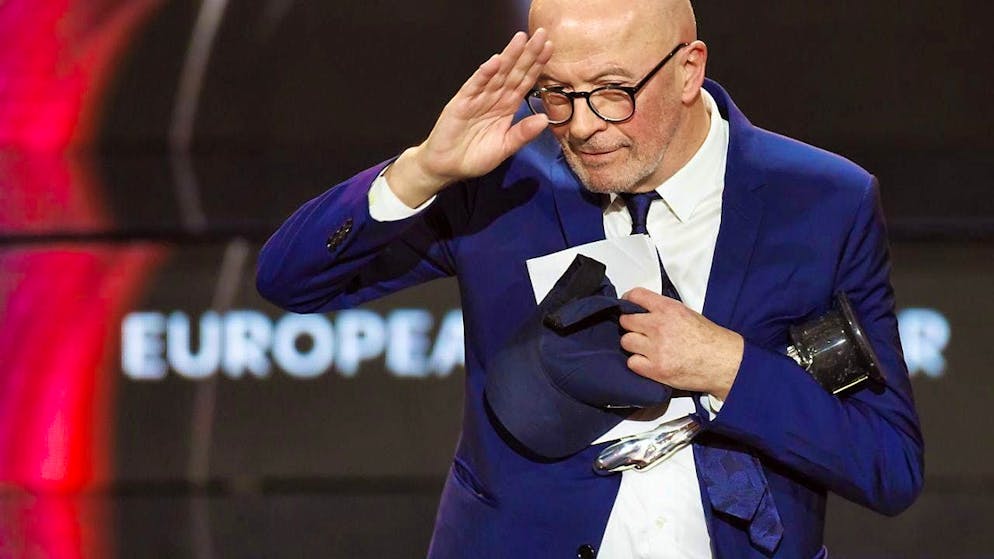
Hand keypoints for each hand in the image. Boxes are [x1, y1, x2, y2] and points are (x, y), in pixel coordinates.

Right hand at [385, 29, 553, 206]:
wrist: (446, 167)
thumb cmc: (474, 157)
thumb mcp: (504, 148)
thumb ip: (522, 134)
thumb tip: (544, 120)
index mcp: (506, 107)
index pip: (524, 82)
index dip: (537, 66)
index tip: (550, 49)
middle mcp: (494, 98)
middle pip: (513, 72)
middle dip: (527, 54)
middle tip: (541, 34)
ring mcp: (477, 98)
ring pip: (496, 74)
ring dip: (508, 57)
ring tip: (521, 40)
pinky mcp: (461, 103)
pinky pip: (474, 86)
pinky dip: (484, 74)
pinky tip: (495, 62)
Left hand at [618, 288, 744, 399]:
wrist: (724, 363)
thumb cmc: (710, 339)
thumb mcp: (687, 313)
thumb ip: (663, 311)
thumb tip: (643, 311)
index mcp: (668, 309)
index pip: (635, 296)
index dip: (628, 301)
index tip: (627, 306)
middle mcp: (659, 326)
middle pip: (626, 321)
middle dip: (631, 326)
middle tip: (639, 332)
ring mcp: (656, 349)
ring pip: (626, 342)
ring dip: (633, 345)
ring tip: (645, 349)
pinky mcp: (656, 369)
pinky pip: (632, 363)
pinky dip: (638, 363)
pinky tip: (649, 362)